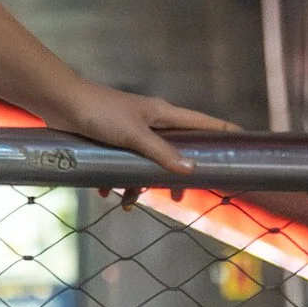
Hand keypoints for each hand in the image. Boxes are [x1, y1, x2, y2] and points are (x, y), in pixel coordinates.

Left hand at [39, 82, 234, 188]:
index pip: (206, 124)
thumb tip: (191, 171)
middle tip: (179, 198)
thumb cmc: (99, 113)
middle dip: (175, 177)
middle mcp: (152, 122)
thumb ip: (162, 153)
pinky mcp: (112, 140)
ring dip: (137, 185)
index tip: (247, 146)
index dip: (227, 134)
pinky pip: (123, 165)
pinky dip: (115, 180)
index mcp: (164, 115)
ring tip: (127, 203)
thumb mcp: (134, 136)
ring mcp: (132, 131)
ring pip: (147, 163)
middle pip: (178, 151)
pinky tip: (104, 193)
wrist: (60, 103)